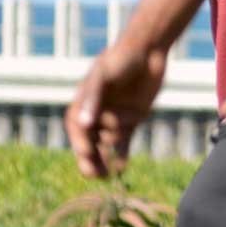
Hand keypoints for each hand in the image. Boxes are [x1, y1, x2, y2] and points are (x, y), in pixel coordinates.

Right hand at [67, 39, 167, 177]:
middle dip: (91, 161)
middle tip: (96, 175)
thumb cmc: (119, 60)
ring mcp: (115, 118)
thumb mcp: (102, 76)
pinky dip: (123, 155)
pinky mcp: (133, 119)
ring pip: (110, 142)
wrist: (147, 51)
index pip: (78, 131)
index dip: (81, 144)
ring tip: (121, 140)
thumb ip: (93, 98)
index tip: (88, 154)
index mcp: (83, 105)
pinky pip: (126, 143)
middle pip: (90, 144)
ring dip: (115, 142)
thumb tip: (83, 124)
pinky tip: (122, 166)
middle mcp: (97, 114)